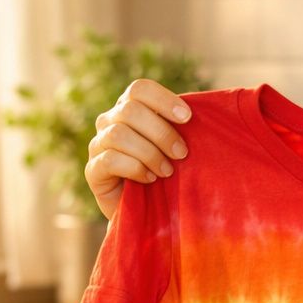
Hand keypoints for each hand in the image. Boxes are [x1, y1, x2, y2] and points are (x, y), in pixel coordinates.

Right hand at [84, 79, 191, 219]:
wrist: (147, 213)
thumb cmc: (166, 175)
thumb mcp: (176, 147)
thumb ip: (182, 127)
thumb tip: (210, 110)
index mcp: (129, 108)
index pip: (139, 89)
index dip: (163, 99)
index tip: (187, 118)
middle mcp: (108, 122)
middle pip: (130, 110)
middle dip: (161, 132)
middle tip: (182, 154)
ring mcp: (97, 145)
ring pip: (119, 134)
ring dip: (150, 153)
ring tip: (168, 171)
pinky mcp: (92, 170)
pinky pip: (111, 160)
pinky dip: (135, 168)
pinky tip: (150, 179)